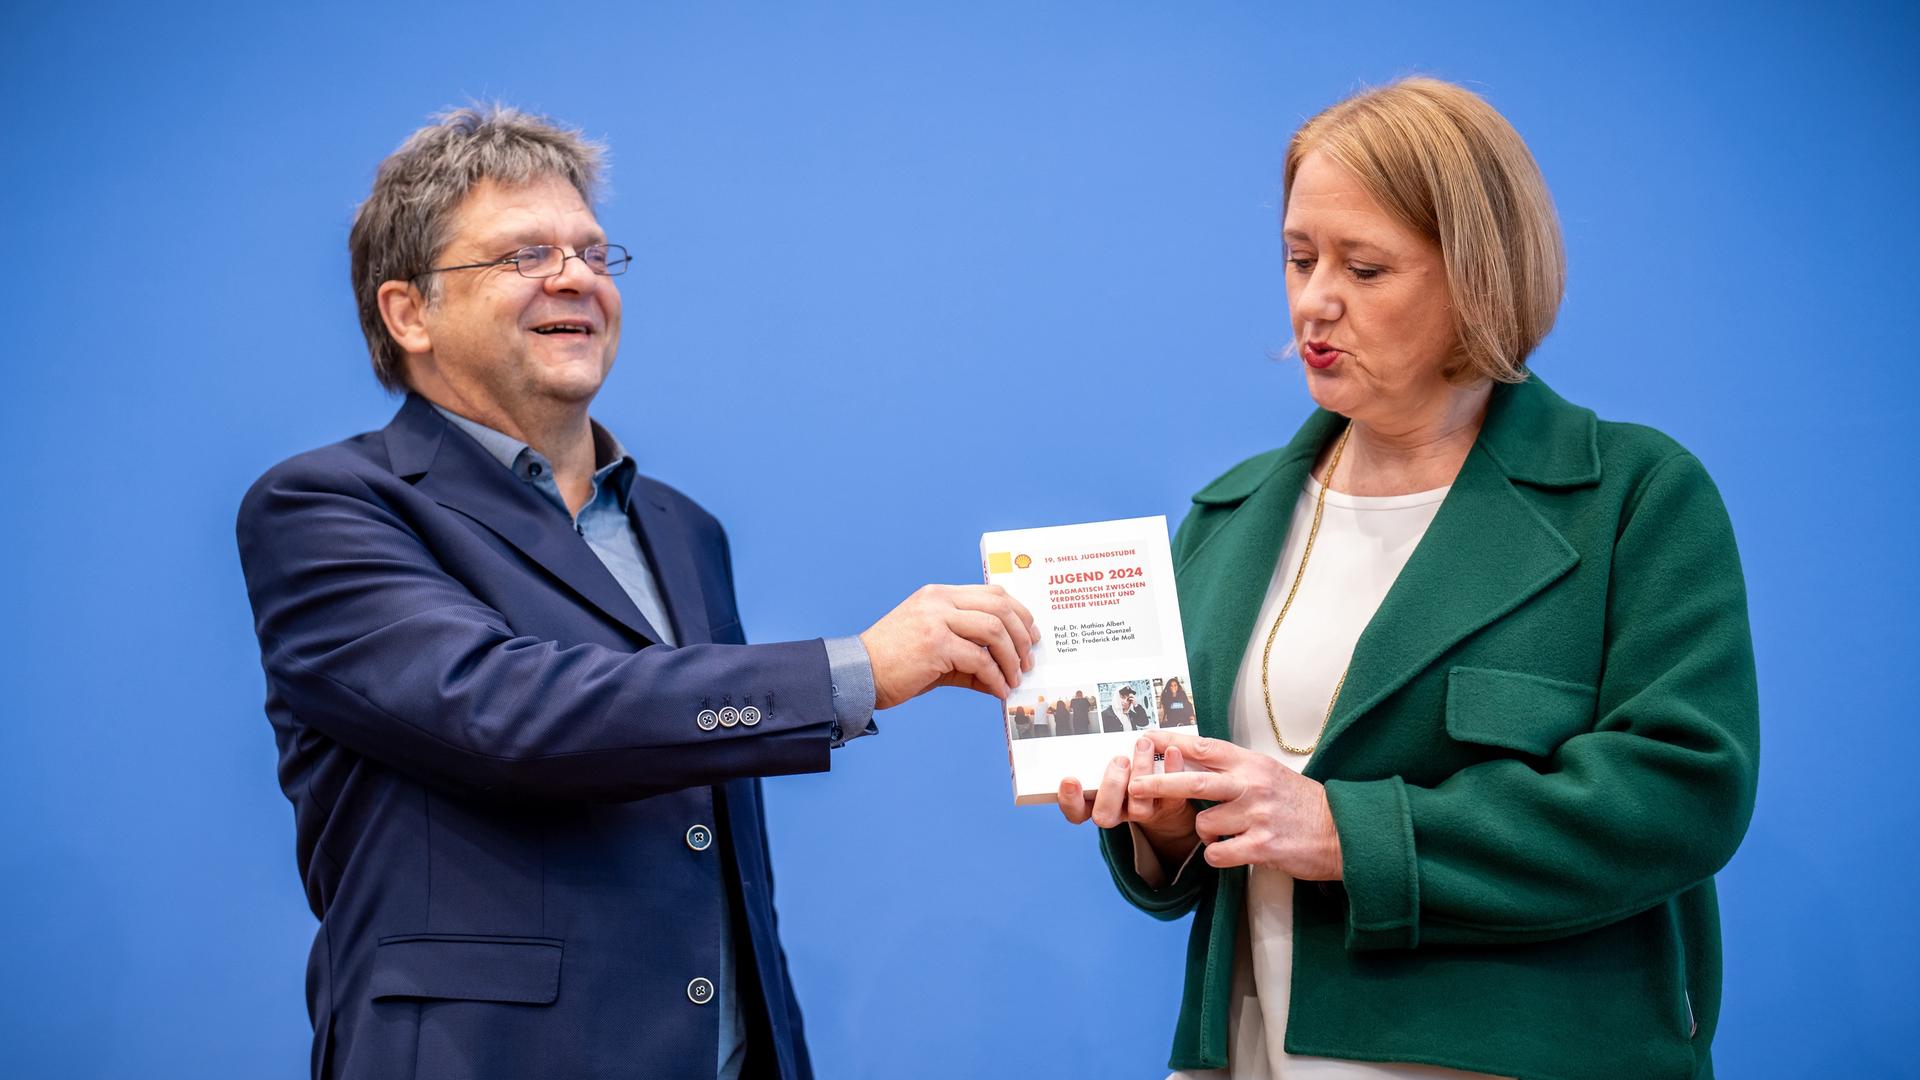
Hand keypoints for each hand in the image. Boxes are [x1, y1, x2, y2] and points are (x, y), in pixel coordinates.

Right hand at [859, 585, 1036, 708]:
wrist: (858, 674)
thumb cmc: (895, 664)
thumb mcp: (935, 649)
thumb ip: (969, 655)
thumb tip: (1001, 676)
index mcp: (939, 594)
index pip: (992, 593)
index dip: (1019, 613)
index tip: (1030, 635)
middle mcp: (939, 601)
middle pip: (999, 607)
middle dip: (1021, 635)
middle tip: (1028, 660)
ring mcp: (936, 620)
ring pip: (994, 630)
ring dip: (1011, 657)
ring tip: (1015, 678)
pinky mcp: (935, 644)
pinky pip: (979, 660)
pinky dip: (995, 677)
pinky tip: (998, 690)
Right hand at [1056, 736, 1197, 868]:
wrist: (1165, 797)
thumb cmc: (1129, 775)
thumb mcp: (1108, 766)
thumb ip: (1097, 759)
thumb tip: (1091, 738)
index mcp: (1096, 802)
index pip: (1075, 811)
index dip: (1069, 799)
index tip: (1070, 779)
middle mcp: (1117, 811)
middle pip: (1104, 815)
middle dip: (1110, 786)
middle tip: (1119, 760)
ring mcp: (1142, 812)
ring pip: (1138, 808)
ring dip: (1140, 772)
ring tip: (1143, 746)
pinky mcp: (1168, 806)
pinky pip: (1171, 795)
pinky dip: (1172, 770)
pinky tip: (1171, 751)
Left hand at [1126, 731, 1343, 880]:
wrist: (1342, 832)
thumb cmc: (1301, 804)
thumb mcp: (1270, 774)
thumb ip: (1235, 770)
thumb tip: (1193, 762)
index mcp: (1253, 764)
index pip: (1206, 748)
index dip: (1173, 742)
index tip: (1148, 738)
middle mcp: (1252, 786)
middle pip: (1194, 782)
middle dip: (1159, 782)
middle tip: (1136, 784)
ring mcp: (1257, 816)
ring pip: (1204, 825)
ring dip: (1206, 834)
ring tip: (1226, 835)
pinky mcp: (1262, 846)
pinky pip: (1218, 853)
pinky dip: (1217, 856)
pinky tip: (1232, 853)